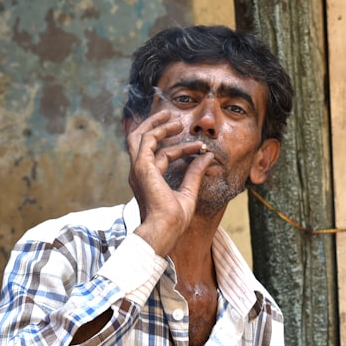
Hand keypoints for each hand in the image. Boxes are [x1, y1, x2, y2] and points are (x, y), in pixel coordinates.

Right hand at [125, 109, 213, 255]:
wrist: (165, 229)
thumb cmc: (174, 220)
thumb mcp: (189, 192)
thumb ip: (195, 173)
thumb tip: (207, 157)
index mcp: (147, 180)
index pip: (159, 157)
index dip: (179, 149)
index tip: (197, 147)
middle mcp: (139, 173)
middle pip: (140, 141)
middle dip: (154, 126)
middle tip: (170, 116)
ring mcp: (138, 169)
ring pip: (139, 136)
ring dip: (156, 124)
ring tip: (174, 118)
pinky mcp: (142, 167)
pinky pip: (147, 140)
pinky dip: (159, 131)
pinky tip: (174, 128)